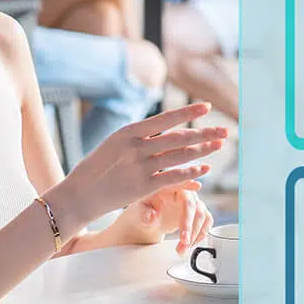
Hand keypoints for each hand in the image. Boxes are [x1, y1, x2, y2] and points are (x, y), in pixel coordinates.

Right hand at [55, 102, 227, 233]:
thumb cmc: (96, 169)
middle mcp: (136, 148)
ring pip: (179, 157)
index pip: (165, 119)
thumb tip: (164, 132)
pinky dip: (191, 173)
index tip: (206, 107)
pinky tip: (205, 170)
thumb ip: (139, 139)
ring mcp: (140, 168)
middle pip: (178, 138)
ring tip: (219, 146)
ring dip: (202, 151)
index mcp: (128, 132)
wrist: (78, 196)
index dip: (188, 113)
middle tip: (225, 131)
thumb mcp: (114, 145)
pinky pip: (173, 178)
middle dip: (204, 133)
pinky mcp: (143, 188)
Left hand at [123, 186, 213, 252]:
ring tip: (182, 248)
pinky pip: (206, 221)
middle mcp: (183, 192)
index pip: (180, 183)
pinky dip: (200, 234)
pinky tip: (191, 244)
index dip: (190, 183)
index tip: (197, 186)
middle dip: (189, 225)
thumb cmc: (142, 211)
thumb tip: (152, 216)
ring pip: (201, 215)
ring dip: (194, 234)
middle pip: (193, 205)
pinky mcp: (197, 212)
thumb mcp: (139, 212)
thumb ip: (145, 213)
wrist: (146, 221)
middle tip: (184, 240)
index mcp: (168, 187)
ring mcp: (192, 202)